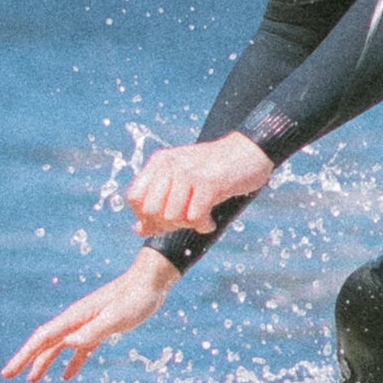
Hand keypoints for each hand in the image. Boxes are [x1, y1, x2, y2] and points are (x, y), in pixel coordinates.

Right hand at [0, 248, 179, 382]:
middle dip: (26, 359)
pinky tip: (67, 375)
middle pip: (45, 342)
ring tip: (32, 379)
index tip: (8, 372)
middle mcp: (76, 319)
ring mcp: (87, 323)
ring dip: (44, 362)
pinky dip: (71, 361)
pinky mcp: (101, 327)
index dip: (23, 356)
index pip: (42, 338)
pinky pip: (80, 348)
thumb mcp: (118, 317)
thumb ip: (94, 330)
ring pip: (59, 346)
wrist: (152, 279)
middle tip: (8, 375)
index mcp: (76, 317)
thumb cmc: (137, 297)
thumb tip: (68, 343)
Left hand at [125, 131, 273, 236]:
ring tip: (199, 219)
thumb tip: (139, 230)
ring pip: (171, 216)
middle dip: (166, 224)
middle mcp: (170, 164)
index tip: (164, 220)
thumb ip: (160, 204)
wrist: (249, 152)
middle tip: (184, 222)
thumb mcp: (182, 183)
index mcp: (160, 162)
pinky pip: (195, 216)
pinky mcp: (209, 181)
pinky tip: (209, 221)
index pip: (134, 198)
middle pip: (151, 210)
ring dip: (186, 225)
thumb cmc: (214, 170)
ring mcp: (189, 172)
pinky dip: (202, 225)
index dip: (145, 216)